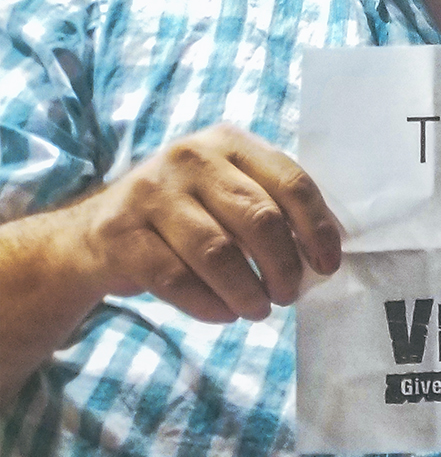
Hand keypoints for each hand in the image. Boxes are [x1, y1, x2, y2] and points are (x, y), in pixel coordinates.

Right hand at [69, 124, 341, 322]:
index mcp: (229, 142)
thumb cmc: (186, 218)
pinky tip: (223, 314)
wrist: (95, 234)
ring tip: (258, 310)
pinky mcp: (119, 232)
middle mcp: (190, 157)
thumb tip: (325, 251)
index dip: (316, 228)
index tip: (327, 265)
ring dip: (248, 292)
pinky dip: (208, 304)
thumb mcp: (229, 195)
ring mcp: (150, 191)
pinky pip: (176, 278)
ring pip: (218, 252)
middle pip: (259, 218)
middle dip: (284, 266)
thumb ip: (274, 209)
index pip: (292, 182)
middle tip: (288, 295)